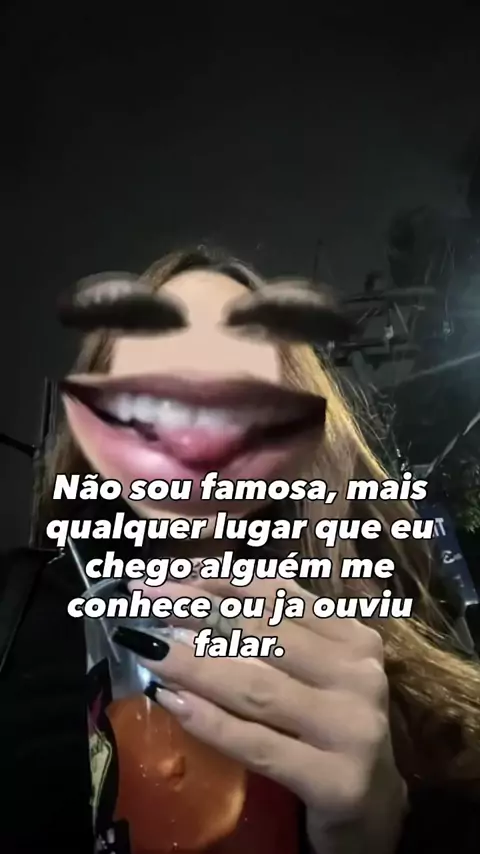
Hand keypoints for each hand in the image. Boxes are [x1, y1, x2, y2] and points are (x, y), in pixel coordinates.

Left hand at [124, 577, 406, 853]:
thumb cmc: (330, 723)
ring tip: (149, 648)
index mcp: (353, 637)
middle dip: (197, 611)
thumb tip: (194, 587)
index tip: (168, 572)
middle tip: (146, 596)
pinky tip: (173, 701)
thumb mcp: (313, 669)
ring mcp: (352, 728)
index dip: (218, 579)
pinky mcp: (335, 780)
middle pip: (263, 633)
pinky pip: (258, 744)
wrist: (373, 805)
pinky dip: (211, 722)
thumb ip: (274, 631)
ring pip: (256, 687)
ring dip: (194, 664)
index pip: (277, 595)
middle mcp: (359, 675)